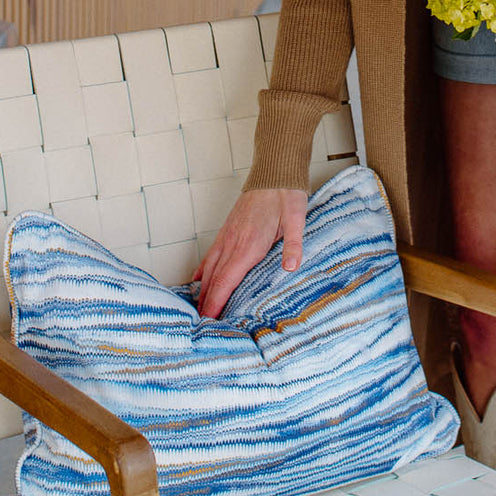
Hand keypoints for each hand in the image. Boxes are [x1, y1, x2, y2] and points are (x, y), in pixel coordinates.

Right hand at [193, 187, 307, 317]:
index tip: (209, 319)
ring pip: (209, 267)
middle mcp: (233, 242)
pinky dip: (203, 269)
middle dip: (207, 302)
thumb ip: (293, 245)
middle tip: (202, 324)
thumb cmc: (286, 196)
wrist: (274, 172)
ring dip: (203, 289)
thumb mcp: (297, 220)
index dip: (216, 302)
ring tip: (199, 308)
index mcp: (249, 245)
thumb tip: (291, 267)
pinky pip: (211, 253)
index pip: (227, 280)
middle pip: (214, 279)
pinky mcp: (228, 229)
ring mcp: (228, 235)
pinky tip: (198, 279)